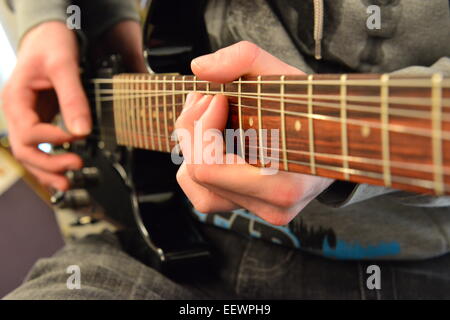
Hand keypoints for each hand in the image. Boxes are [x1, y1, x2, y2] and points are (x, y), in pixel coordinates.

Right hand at [1, 20, 144, 190]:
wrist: (48, 36)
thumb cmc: (50, 44)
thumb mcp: (64, 65)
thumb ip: (73, 97)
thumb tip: (82, 130)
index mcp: (15, 98)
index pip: (28, 131)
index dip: (52, 138)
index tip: (76, 136)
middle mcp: (17, 111)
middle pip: (24, 149)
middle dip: (49, 162)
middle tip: (75, 165)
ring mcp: (26, 117)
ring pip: (30, 153)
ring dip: (48, 169)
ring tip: (67, 182)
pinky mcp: (39, 120)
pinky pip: (41, 146)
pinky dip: (50, 160)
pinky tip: (63, 171)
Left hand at [175, 41, 333, 225]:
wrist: (332, 140)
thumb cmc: (308, 110)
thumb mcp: (284, 76)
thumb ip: (244, 59)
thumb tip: (199, 67)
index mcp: (283, 185)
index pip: (209, 167)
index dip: (203, 126)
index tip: (218, 97)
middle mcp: (272, 207)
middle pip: (198, 174)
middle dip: (193, 130)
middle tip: (206, 98)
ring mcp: (259, 211)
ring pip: (196, 186)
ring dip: (192, 147)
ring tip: (206, 116)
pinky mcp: (250, 208)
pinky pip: (204, 194)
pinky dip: (197, 165)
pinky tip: (211, 140)